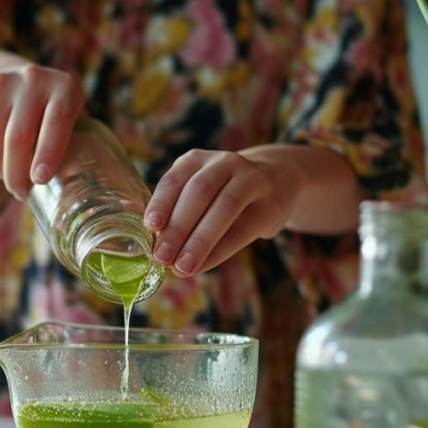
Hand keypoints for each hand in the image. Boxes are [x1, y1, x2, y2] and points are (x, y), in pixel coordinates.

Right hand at [0, 64, 84, 198]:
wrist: (16, 82)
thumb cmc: (52, 115)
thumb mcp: (71, 121)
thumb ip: (74, 146)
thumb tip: (70, 189)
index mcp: (64, 86)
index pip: (56, 119)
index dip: (48, 152)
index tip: (40, 180)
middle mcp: (32, 78)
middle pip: (18, 138)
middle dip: (17, 175)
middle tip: (21, 193)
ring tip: (10, 178)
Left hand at [144, 149, 296, 276]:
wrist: (277, 180)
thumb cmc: (222, 193)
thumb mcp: (198, 191)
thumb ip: (178, 212)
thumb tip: (157, 248)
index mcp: (196, 160)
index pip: (175, 179)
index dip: (161, 203)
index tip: (150, 227)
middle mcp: (224, 163)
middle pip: (199, 193)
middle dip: (178, 227)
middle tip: (162, 257)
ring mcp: (250, 180)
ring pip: (223, 208)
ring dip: (199, 241)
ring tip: (181, 267)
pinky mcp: (270, 205)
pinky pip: (242, 230)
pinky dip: (218, 251)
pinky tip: (201, 267)